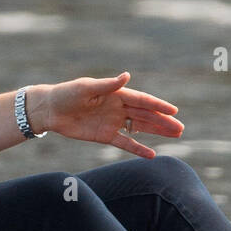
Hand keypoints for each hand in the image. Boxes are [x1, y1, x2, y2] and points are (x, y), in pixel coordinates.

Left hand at [30, 72, 183, 158]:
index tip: (174, 111)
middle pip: (145, 115)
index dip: (158, 105)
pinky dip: (138, 149)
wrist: (50, 110)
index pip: (142, 100)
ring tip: (175, 136)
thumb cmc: (66, 94)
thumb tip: (127, 76)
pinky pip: (125, 143)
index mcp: (116, 94)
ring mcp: (113, 122)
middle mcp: (118, 107)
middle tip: (180, 128)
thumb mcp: (85, 88)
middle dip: (163, 121)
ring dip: (156, 132)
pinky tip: (152, 155)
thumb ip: (107, 85)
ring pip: (139, 128)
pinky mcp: (105, 136)